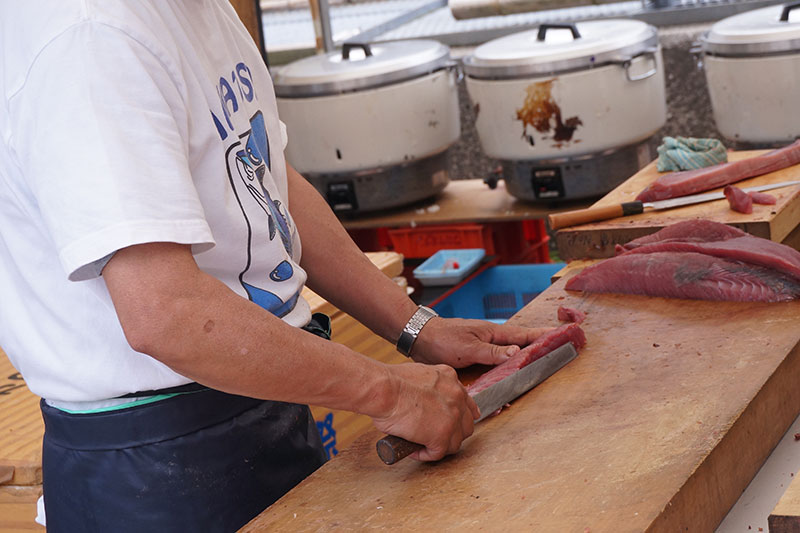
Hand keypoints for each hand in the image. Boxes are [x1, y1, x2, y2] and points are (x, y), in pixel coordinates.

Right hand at [371, 362, 478, 460]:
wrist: (384, 389)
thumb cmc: (390, 383)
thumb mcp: (419, 375)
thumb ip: (430, 388)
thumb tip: (424, 402)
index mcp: (450, 379)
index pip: (466, 403)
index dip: (461, 416)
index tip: (454, 423)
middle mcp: (456, 397)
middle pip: (466, 424)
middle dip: (453, 432)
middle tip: (436, 436)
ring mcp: (452, 418)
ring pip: (455, 442)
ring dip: (440, 445)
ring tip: (422, 444)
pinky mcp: (441, 436)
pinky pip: (438, 453)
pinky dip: (425, 454)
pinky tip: (413, 450)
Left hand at [410, 317, 552, 367]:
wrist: (419, 338)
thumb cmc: (442, 340)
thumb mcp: (469, 348)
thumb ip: (493, 353)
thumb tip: (517, 353)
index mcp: (493, 333)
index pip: (524, 335)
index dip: (543, 336)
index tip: (562, 335)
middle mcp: (491, 339)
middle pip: (520, 343)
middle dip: (539, 346)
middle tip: (558, 348)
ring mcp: (483, 346)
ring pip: (509, 353)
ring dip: (524, 356)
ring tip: (541, 360)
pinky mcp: (475, 355)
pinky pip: (497, 361)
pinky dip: (507, 365)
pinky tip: (510, 372)